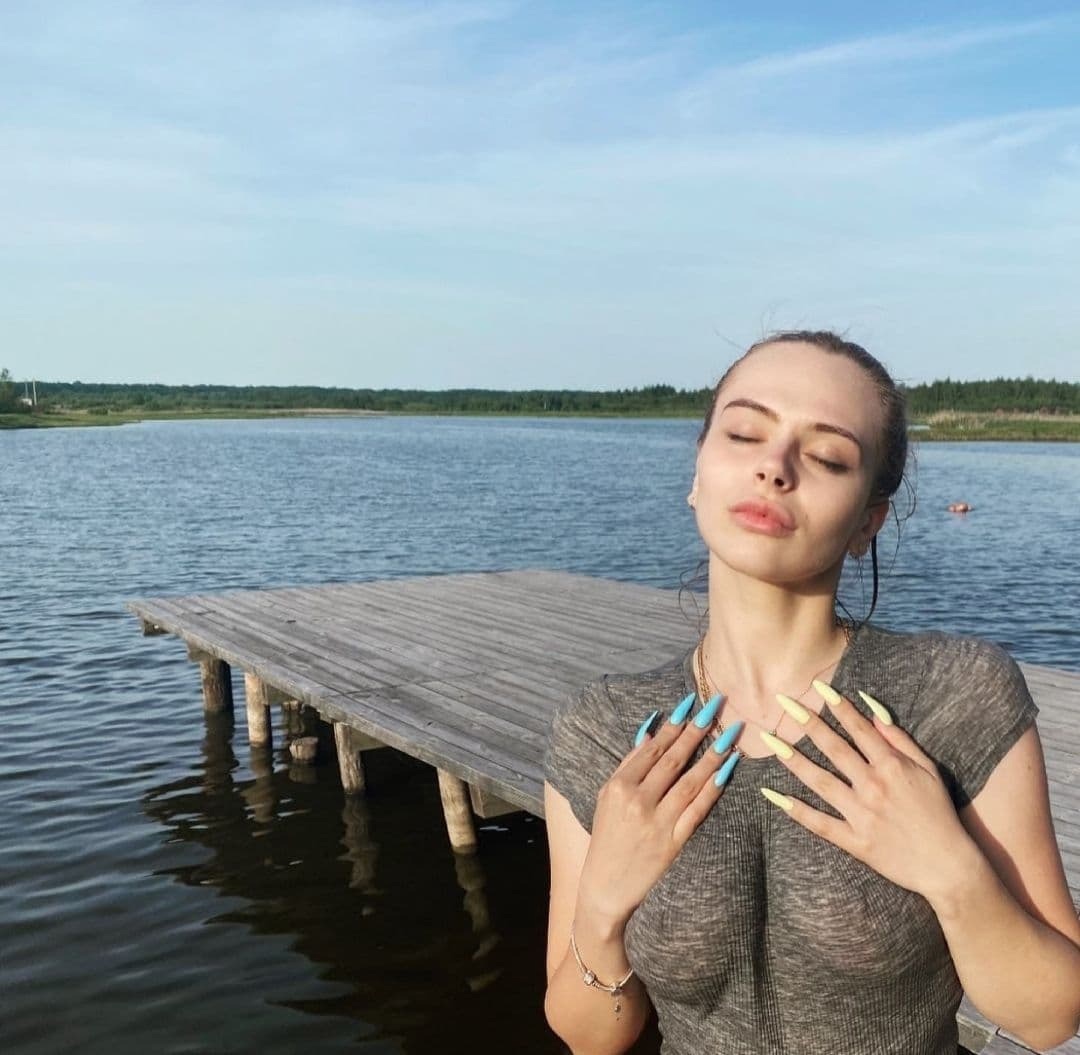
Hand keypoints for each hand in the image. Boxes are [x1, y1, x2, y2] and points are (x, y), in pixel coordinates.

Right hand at [576, 694, 740, 926]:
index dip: (674, 724)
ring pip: (690, 781)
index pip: (653, 747)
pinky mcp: (674, 842)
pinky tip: (728, 769)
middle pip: (673, 759)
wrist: (605, 885)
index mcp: (619, 785)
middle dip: (697, 730)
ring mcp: (657, 822)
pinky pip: (698, 809)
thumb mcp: (607, 795)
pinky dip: (714, 788)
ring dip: (712, 755)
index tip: (692, 703)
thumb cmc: (607, 835)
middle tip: (717, 707)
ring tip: (730, 734)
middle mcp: (638, 800)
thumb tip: (652, 729)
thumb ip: (630, 763)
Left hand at [760, 685, 970, 899]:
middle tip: (784, 703)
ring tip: (770, 741)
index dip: (838, 706)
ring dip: (792, 759)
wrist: (948, 866)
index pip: (859, 729)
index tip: (818, 688)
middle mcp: (873, 787)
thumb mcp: (929, 770)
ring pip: (819, 781)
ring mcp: (861, 814)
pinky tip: (773, 795)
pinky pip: (819, 823)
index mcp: (892, 767)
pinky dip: (796, 810)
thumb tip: (873, 712)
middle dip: (807, 723)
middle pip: (833, 748)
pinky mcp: (854, 841)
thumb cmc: (940, 814)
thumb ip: (901, 740)